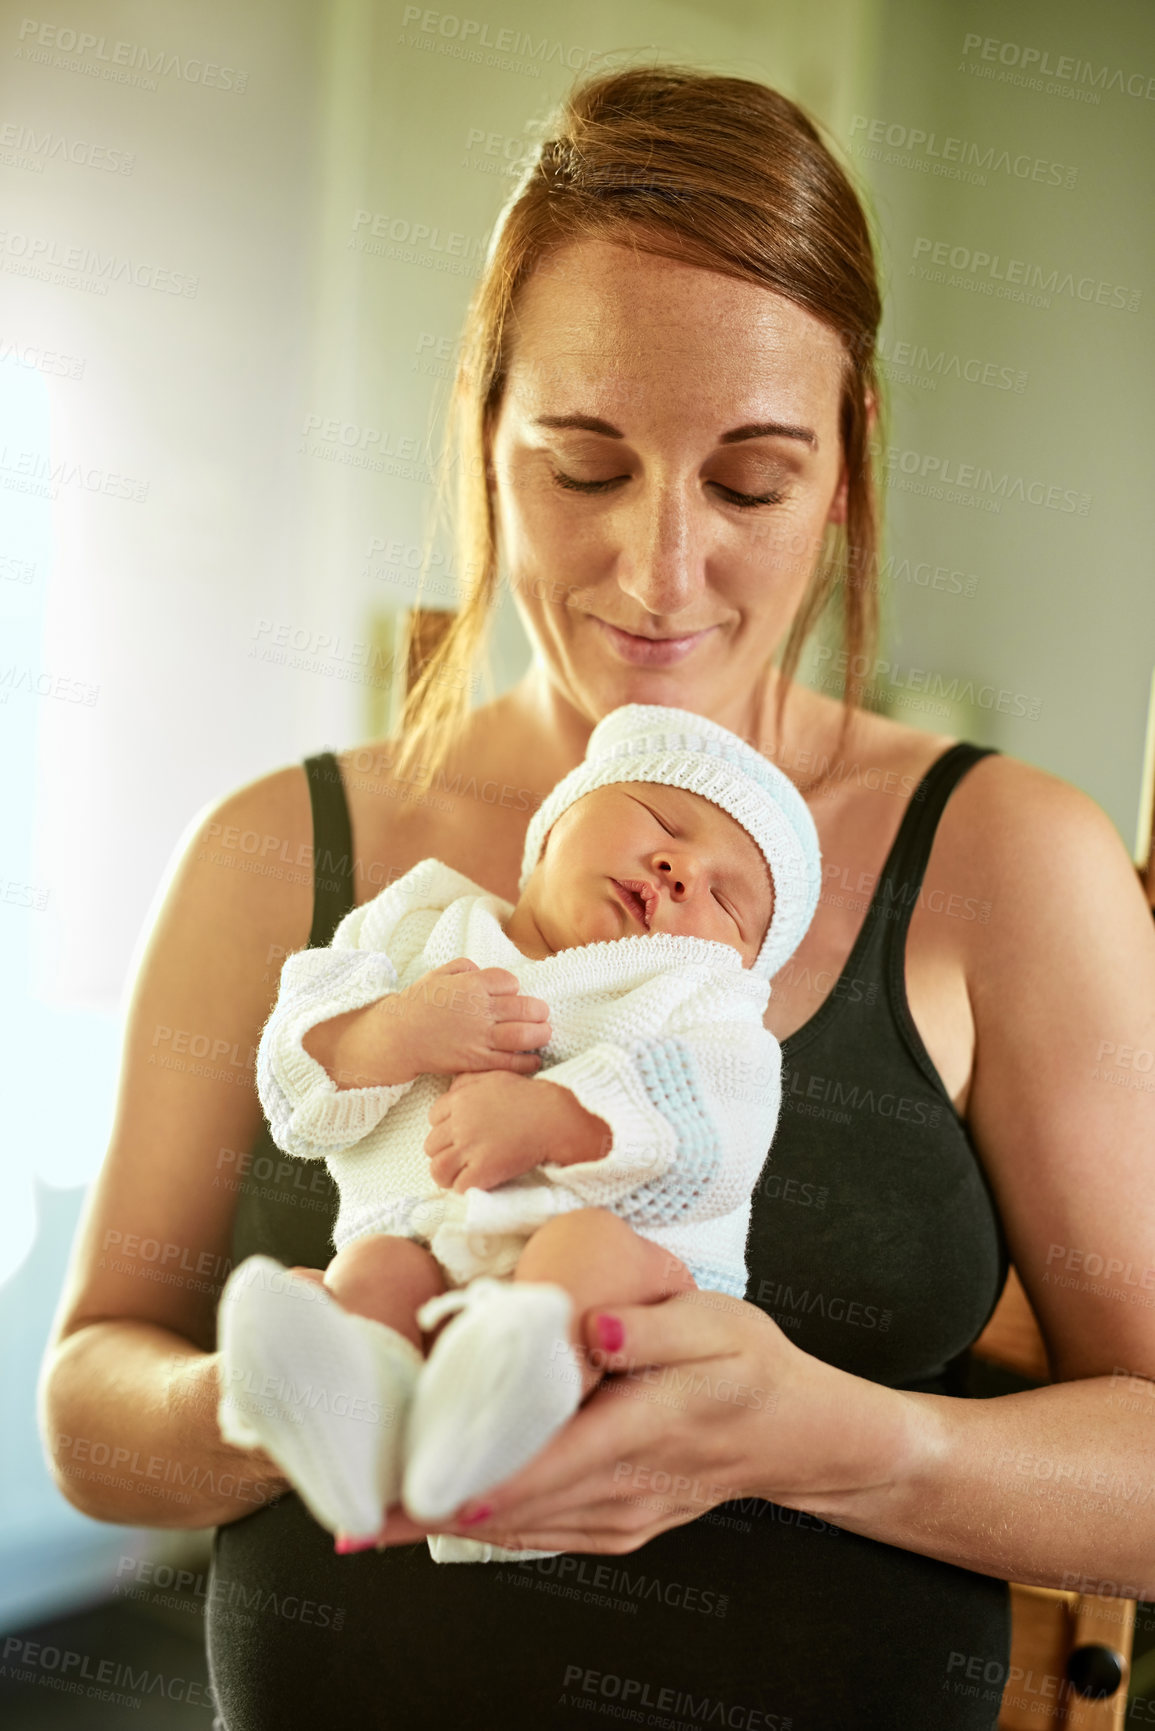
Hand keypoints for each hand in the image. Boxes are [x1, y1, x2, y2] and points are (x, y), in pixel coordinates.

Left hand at [361, 1291, 919, 1556]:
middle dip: (434, 1510)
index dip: (477, 1479)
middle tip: (358, 1512)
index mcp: (646, 1427)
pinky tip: (442, 1519)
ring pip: (522, 1527)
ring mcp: (620, 1516)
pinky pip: (542, 1534)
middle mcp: (626, 1485)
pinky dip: (487, 1526)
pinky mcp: (616, 1525)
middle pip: (517, 1504)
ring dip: (449, 1526)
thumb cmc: (751, 1367)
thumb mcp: (715, 1325)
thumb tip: (587, 1328)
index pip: (548, 1459)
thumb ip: (650, 1327)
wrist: (796, 1434)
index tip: (413, 1491)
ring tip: (377, 1519)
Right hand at [391, 958, 550, 1080]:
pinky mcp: (476, 1061)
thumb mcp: (437, 975)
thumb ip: (463, 967)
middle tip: (541, 1013)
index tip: (512, 994)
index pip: (510, 982)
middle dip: (539, 1010)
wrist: (396, 1037)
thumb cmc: (417, 1004)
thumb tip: (482, 971)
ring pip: (524, 1035)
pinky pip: (510, 1062)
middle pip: (525, 1008)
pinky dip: (528, 1062)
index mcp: (471, 985)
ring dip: (540, 1034)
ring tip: (544, 1032)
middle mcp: (479, 1010)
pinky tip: (534, 1060)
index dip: (514, 988)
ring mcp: (479, 1037)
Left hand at [424, 1071, 547, 1190]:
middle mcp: (460, 1123)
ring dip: (447, 1175)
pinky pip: (459, 1186)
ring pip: (438, 1169)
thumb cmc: (529, 1096)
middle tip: (460, 1158)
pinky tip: (477, 1182)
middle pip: (431, 1145)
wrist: (553, 1118)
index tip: (457, 1136)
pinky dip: (465, 1187)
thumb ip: (468, 1082)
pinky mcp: (483, 1169)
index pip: (433, 1119)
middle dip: (444, 1152)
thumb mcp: (494, 1077)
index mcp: (461, 1100)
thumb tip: (451, 1090)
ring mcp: (470, 1148)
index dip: (444, 1129)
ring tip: (459, 1176)